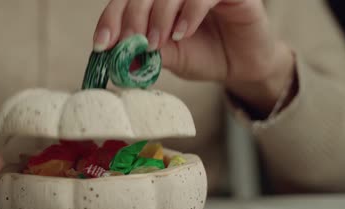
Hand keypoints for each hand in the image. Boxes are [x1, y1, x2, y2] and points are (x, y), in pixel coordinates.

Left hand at [94, 0, 296, 113]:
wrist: (242, 65)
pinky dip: (189, 12)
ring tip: (158, 42)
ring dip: (159, 15)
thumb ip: (147, 53)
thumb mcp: (169, 58)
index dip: (110, 18)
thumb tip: (117, 58)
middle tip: (130, 43)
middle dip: (132, 17)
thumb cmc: (204, 56)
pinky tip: (182, 33)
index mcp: (157, 1)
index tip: (102, 43)